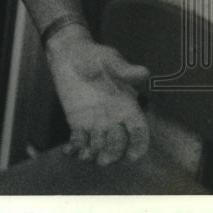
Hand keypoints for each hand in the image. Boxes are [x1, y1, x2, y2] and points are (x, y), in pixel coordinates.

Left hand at [44, 24, 149, 165]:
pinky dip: (75, 148)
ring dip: (93, 154)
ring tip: (85, 156)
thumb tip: (144, 72)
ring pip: (99, 146)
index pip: (139, 132)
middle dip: (112, 154)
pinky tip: (68, 151)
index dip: (138, 146)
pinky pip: (78, 140)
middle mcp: (114, 118)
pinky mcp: (77, 122)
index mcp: (127, 106)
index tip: (132, 157)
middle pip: (118, 144)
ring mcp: (95, 122)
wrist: (69, 53)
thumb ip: (124, 70)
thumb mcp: (109, 60)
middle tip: (102, 160)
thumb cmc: (94, 54)